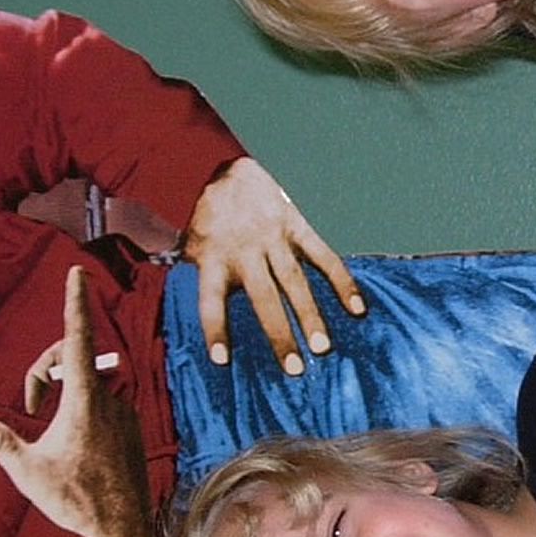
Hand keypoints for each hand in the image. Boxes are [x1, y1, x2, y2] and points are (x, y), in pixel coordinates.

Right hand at [0, 265, 152, 536]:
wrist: (122, 532)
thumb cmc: (76, 501)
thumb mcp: (27, 471)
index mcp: (85, 401)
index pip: (78, 339)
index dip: (75, 303)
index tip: (77, 273)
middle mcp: (110, 400)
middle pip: (72, 360)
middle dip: (44, 370)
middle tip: (27, 407)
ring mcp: (124, 412)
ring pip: (87, 383)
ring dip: (62, 393)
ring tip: (47, 428)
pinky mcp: (130, 427)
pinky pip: (102, 403)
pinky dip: (80, 409)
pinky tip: (72, 443)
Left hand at [182, 157, 366, 373]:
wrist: (232, 168)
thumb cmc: (210, 214)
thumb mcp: (190, 241)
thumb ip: (192, 272)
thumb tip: (179, 298)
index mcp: (213, 259)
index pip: (211, 301)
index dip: (216, 330)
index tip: (222, 360)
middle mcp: (245, 252)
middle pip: (264, 299)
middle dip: (279, 335)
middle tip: (294, 369)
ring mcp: (274, 240)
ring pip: (295, 283)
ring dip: (310, 316)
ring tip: (322, 348)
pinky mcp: (298, 227)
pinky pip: (322, 256)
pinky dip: (341, 281)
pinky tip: (356, 307)